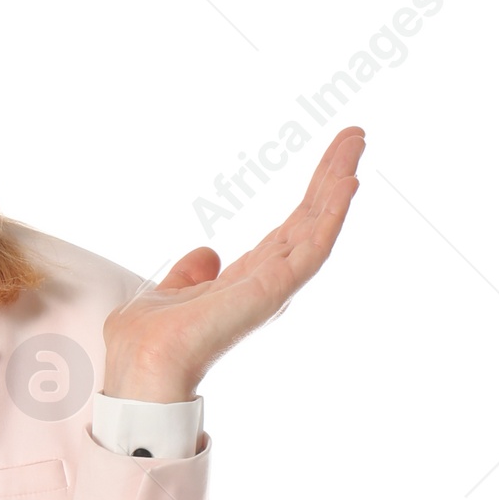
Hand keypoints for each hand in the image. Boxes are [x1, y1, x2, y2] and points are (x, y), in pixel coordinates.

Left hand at [103, 126, 364, 401]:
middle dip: (332, 176)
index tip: (332, 157)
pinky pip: (313, 248)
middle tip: (356, 134)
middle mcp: (267, 282)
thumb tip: (207, 254)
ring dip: (338, 183)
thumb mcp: (167, 293)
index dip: (311, 194)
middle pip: (309, 219)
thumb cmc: (148, 343)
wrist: (142, 365)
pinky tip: (347, 182)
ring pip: (317, 226)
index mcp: (247, 281)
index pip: (289, 229)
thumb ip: (190, 274)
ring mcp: (274, 286)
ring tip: (356, 142)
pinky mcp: (274, 289)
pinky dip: (333, 215)